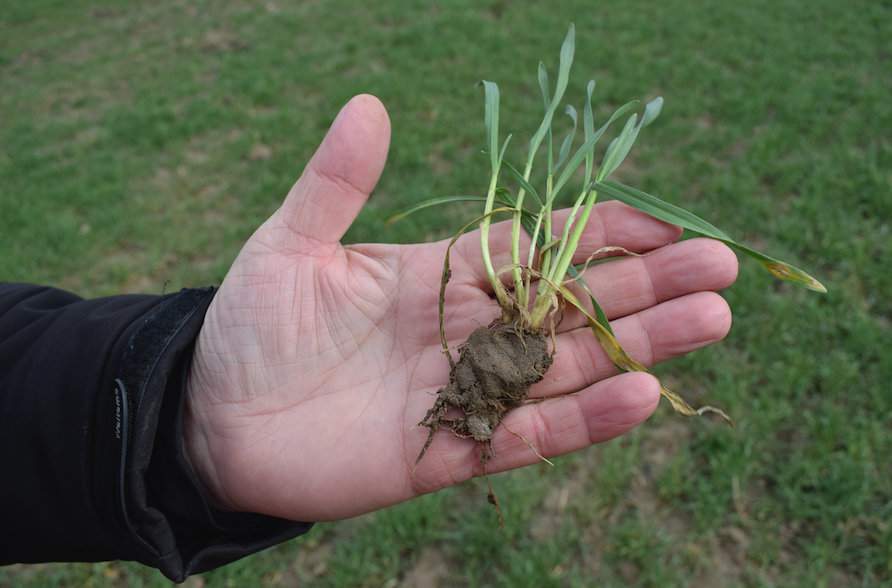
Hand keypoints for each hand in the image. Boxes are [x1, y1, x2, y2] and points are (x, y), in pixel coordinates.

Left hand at [184, 95, 737, 521]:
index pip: (539, 248)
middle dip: (647, 285)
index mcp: (441, 275)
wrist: (213, 418)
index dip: (600, 234)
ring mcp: (464, 392)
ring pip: (568, 367)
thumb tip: (369, 103)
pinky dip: (585, 419)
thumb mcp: (290, 244)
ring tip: (711, 321)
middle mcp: (467, 331)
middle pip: (574, 305)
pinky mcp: (449, 452)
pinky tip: (641, 394)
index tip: (661, 219)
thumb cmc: (250, 326)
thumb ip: (336, 183)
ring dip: (639, 345)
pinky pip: (529, 435)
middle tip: (721, 267)